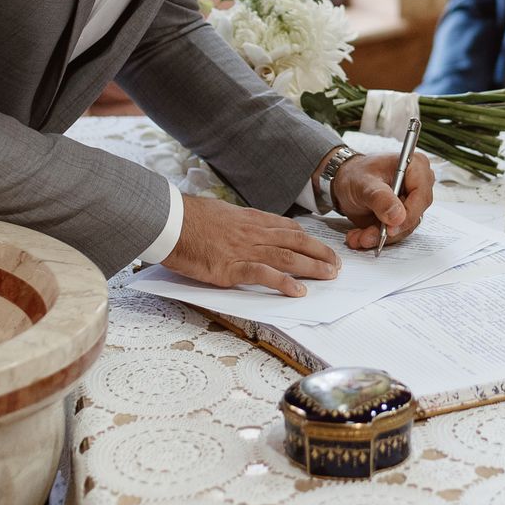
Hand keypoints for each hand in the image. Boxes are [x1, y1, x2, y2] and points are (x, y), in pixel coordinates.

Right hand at [162, 196, 341, 295]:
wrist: (168, 220)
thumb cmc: (187, 217)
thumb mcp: (219, 212)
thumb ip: (236, 222)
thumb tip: (241, 226)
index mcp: (249, 218)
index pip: (287, 227)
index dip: (307, 238)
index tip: (320, 246)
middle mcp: (253, 232)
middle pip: (295, 242)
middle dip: (319, 252)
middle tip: (336, 263)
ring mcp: (244, 249)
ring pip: (287, 257)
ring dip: (312, 267)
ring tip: (329, 276)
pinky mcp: (231, 267)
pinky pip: (264, 275)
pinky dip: (284, 283)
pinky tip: (299, 291)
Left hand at [330, 149, 434, 250]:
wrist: (346, 182)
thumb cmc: (356, 174)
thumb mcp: (363, 184)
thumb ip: (380, 198)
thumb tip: (398, 216)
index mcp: (415, 166)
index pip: (421, 196)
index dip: (408, 215)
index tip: (389, 229)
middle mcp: (419, 184)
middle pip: (414, 215)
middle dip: (388, 230)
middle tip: (365, 236)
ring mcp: (412, 202)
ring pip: (404, 228)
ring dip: (379, 236)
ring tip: (358, 237)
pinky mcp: (404, 217)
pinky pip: (396, 233)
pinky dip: (377, 237)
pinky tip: (360, 236)